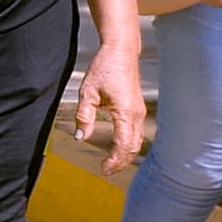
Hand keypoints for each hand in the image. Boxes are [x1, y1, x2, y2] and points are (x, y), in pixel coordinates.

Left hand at [76, 38, 151, 169]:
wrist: (121, 51)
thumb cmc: (105, 68)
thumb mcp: (88, 92)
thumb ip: (84, 116)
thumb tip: (81, 136)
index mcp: (126, 112)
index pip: (123, 145)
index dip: (114, 161)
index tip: (103, 170)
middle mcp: (136, 115)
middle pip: (133, 147)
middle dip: (121, 162)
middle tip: (106, 171)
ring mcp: (139, 112)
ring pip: (137, 141)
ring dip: (125, 155)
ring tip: (111, 163)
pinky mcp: (137, 108)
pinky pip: (136, 132)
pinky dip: (129, 144)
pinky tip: (118, 147)